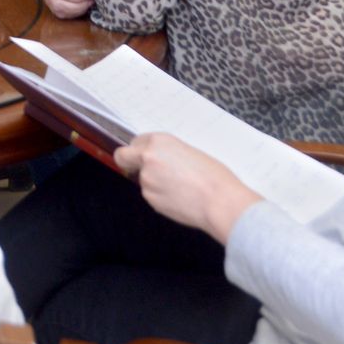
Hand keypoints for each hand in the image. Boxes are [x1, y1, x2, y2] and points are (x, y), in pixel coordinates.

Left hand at [114, 133, 262, 243]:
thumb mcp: (190, 152)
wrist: (220, 202)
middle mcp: (147, 158)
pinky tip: (180, 197)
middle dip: (128, 161)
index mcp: (159, 141)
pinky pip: (151, 195)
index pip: (136, 141)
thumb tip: (161, 159)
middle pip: (123, 157)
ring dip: (154, 182)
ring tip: (180, 187)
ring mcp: (146, 179)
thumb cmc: (214, 177)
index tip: (144, 153)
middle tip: (141, 167)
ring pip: (142, 179)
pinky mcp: (150, 198)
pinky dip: (161, 196)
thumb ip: (168, 153)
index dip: (140, 148)